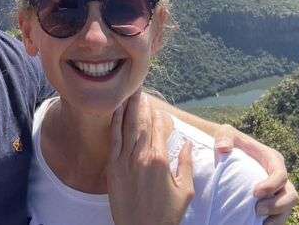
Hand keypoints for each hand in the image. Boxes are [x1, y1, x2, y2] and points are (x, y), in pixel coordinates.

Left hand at [106, 91, 193, 224]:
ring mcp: (124, 161)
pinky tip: (116, 111)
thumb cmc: (166, 215)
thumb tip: (186, 144)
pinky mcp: (112, 168)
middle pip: (141, 122)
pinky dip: (115, 123)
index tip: (159, 107)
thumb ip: (186, 164)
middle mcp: (141, 156)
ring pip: (126, 126)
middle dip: (141, 103)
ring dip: (128, 107)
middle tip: (139, 87)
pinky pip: (113, 139)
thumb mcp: (185, 191)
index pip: (159, 128)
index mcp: (160, 160)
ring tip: (129, 92)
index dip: (159, 115)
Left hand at [213, 124, 298, 224]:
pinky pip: (277, 215)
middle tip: (257, 210)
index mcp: (272, 159)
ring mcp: (276, 190)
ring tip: (259, 222)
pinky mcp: (270, 200)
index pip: (280, 174)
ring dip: (276, 218)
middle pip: (291, 195)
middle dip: (277, 205)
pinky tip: (256, 224)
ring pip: (287, 209)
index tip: (255, 193)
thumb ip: (224, 138)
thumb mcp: (225, 134)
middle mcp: (278, 176)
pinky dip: (270, 222)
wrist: (227, 151)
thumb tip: (223, 148)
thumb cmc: (228, 141)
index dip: (272, 185)